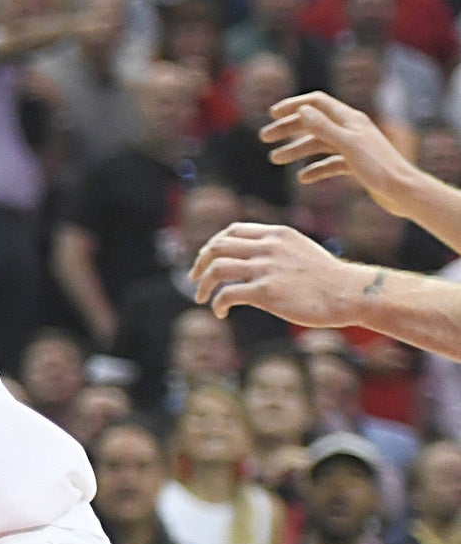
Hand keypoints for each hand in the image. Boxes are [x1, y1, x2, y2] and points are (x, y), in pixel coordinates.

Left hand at [192, 221, 368, 329]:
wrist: (349, 292)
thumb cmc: (326, 278)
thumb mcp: (299, 250)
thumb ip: (275, 250)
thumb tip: (249, 260)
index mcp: (277, 234)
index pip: (233, 231)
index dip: (213, 245)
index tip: (206, 260)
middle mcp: (269, 247)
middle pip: (217, 246)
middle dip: (200, 263)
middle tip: (194, 279)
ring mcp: (267, 268)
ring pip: (217, 268)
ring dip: (202, 284)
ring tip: (201, 298)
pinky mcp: (266, 291)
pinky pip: (227, 294)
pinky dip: (217, 303)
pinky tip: (220, 312)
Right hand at [264, 90, 428, 215]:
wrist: (403, 191)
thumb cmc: (379, 167)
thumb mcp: (347, 145)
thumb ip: (323, 128)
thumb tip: (302, 111)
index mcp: (350, 120)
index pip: (317, 103)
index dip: (294, 105)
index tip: (272, 114)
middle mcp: (351, 130)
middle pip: (314, 123)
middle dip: (288, 129)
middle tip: (264, 138)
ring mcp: (353, 147)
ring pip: (318, 144)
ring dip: (295, 150)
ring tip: (274, 160)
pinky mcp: (355, 165)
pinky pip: (329, 163)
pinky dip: (315, 169)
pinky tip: (303, 178)